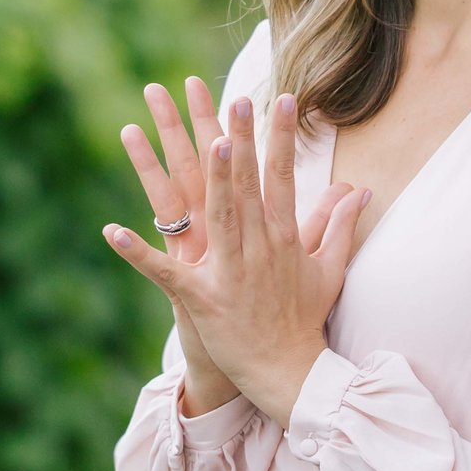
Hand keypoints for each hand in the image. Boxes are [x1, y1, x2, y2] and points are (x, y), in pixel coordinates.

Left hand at [106, 91, 368, 428]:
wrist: (290, 374)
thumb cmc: (304, 320)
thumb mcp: (328, 269)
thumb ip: (339, 224)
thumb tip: (360, 189)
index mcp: (283, 237)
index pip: (282, 177)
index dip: (282, 137)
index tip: (284, 99)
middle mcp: (258, 247)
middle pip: (245, 183)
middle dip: (239, 138)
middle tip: (232, 96)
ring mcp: (229, 272)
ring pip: (214, 214)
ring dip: (209, 176)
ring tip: (199, 139)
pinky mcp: (201, 299)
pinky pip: (162, 272)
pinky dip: (137, 253)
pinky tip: (110, 230)